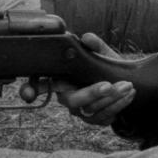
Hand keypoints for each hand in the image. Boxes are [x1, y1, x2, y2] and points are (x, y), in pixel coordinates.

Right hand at [18, 33, 135, 126]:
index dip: (30, 90)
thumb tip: (87, 38)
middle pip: (72, 100)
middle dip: (90, 93)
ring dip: (112, 99)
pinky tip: (129, 95)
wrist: (125, 84)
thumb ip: (95, 45)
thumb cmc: (105, 67)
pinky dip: (119, 105)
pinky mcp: (94, 120)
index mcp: (61, 79)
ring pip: (92, 110)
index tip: (28, 94)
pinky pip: (105, 117)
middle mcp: (67, 97)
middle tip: (108, 85)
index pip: (40, 85)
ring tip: (127, 86)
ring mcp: (81, 110)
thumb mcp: (102, 53)